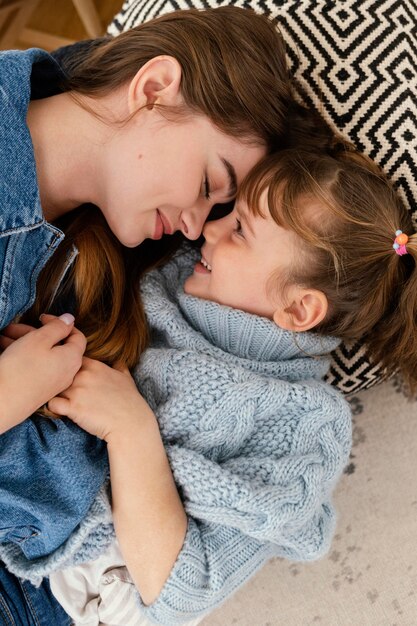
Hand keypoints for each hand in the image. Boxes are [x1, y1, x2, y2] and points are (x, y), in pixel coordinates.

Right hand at [0, 314, 85, 432]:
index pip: (76, 335)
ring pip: (44, 356)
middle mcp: (68, 372)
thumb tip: (70, 319)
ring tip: (3, 339)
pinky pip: (38, 368)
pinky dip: (25, 357)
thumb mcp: (40, 339)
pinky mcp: (42, 390)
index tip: (42, 318)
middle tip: (12, 329)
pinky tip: (7, 352)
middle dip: (34, 333)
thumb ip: (58, 327)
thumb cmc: (21, 368)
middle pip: (56, 345)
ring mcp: (55, 383)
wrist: (3, 402)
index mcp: (73, 358)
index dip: (61, 323)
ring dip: (25, 344)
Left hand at [48, 357, 151, 441]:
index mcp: (95, 366)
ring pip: (53, 386)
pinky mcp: (73, 408)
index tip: (68, 375)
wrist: (131, 424)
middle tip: (58, 388)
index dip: (67, 366)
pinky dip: (52, 407)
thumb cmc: (130, 402)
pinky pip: (51, 404)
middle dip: (57, 379)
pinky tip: (60, 411)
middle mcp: (84, 376)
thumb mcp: (127, 378)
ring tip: (58, 400)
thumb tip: (118, 362)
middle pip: (58, 371)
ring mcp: (78, 391)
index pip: (71, 357)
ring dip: (54, 393)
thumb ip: (119, 367)